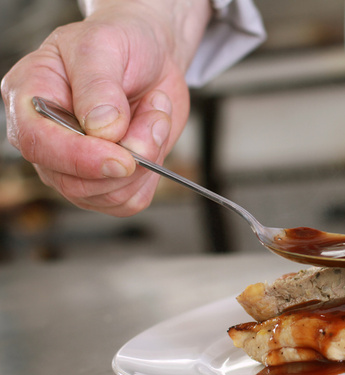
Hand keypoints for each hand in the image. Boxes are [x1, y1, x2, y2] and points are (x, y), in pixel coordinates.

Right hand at [1, 0, 210, 215]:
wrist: (149, 57)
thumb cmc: (118, 44)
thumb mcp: (103, 45)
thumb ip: (97, 85)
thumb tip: (101, 129)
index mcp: (29, 100)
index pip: (39, 145)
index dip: (80, 159)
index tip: (122, 159)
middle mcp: (48, 140)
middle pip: (76, 183)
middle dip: (129, 156)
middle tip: (154, 112)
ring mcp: (77, 166)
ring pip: (110, 195)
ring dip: (148, 157)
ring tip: (153, 114)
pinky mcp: (109, 181)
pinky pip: (132, 199)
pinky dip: (155, 170)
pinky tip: (152, 135)